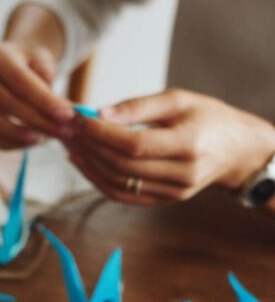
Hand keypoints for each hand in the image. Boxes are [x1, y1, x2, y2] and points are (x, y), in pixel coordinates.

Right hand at [0, 40, 74, 148]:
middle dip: (39, 121)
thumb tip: (60, 110)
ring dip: (23, 137)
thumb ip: (49, 80)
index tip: (67, 115)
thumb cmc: (28, 64)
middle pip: (7, 104)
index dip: (44, 100)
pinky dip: (11, 144)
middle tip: (65, 131)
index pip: (19, 81)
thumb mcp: (43, 60)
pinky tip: (31, 141)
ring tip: (47, 137)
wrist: (7, 67)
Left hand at [67, 89, 274, 204]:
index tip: (78, 118)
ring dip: (88, 165)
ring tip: (69, 144)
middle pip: (122, 166)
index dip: (101, 134)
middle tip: (66, 130)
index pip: (133, 145)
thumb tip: (98, 113)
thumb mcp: (178, 100)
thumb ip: (137, 106)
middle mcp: (181, 174)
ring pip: (118, 184)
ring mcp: (173, 192)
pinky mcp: (164, 201)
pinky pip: (123, 195)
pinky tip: (82, 162)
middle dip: (89, 147)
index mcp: (188, 145)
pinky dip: (97, 180)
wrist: (235, 150)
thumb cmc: (206, 117)